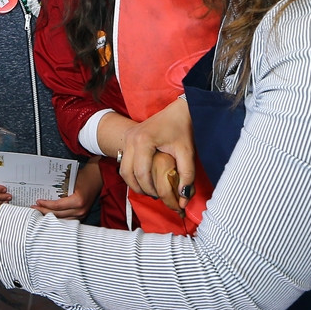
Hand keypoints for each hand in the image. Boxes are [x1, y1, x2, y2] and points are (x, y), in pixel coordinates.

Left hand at [34, 157, 101, 218]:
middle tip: (34, 208)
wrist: (97, 177)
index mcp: (78, 200)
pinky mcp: (82, 215)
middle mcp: (80, 210)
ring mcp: (82, 214)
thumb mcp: (70, 180)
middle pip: (58, 214)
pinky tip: (50, 214)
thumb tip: (44, 192)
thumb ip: (59, 188)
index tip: (38, 201)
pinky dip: (58, 217)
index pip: (57, 206)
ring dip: (50, 216)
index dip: (46, 205)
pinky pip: (68, 220)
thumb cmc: (84, 176)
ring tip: (40, 212)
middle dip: (45, 211)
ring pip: (62, 219)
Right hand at [119, 97, 194, 211]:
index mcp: (143, 141)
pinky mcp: (127, 139)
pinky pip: (124, 162)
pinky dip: (132, 174)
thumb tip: (184, 199)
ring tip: (149, 190)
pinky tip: (145, 179)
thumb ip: (187, 177)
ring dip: (133, 182)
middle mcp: (131, 139)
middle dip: (140, 188)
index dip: (151, 189)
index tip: (162, 197)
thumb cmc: (183, 129)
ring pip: (123, 169)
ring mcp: (127, 138)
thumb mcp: (187, 153)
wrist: (178, 110)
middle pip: (127, 173)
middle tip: (155, 196)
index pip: (141, 173)